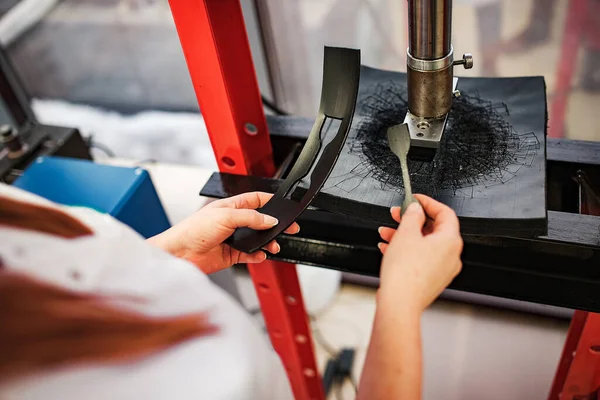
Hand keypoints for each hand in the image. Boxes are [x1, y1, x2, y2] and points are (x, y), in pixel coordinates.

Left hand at [148, 192, 299, 273]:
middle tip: (289, 228)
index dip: (270, 201)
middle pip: (260, 221)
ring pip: (257, 239)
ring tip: (273, 245)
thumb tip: (270, 220)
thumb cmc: (193, 230)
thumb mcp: (226, 216)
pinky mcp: (231, 255)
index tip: (283, 206)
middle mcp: (233, 221)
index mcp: (231, 206)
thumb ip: (251, 218)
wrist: (180, 254)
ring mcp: (233, 238)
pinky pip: (250, 255)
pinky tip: (261, 255)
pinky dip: (257, 255)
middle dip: (275, 225)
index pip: (255, 199)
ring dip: (268, 242)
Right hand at [377, 194, 462, 312]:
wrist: (399, 303)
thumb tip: (416, 209)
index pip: (445, 213)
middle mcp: (451, 256)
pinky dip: (406, 250)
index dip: (428, 202)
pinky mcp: (431, 279)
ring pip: (424, 244)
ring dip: (405, 235)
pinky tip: (388, 248)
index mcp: (450, 241)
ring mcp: (442, 269)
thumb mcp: (406, 233)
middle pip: (433, 229)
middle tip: (397, 214)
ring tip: (386, 232)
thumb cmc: (405, 273)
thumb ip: (412, 216)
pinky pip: (420, 258)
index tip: (415, 199)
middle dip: (411, 220)